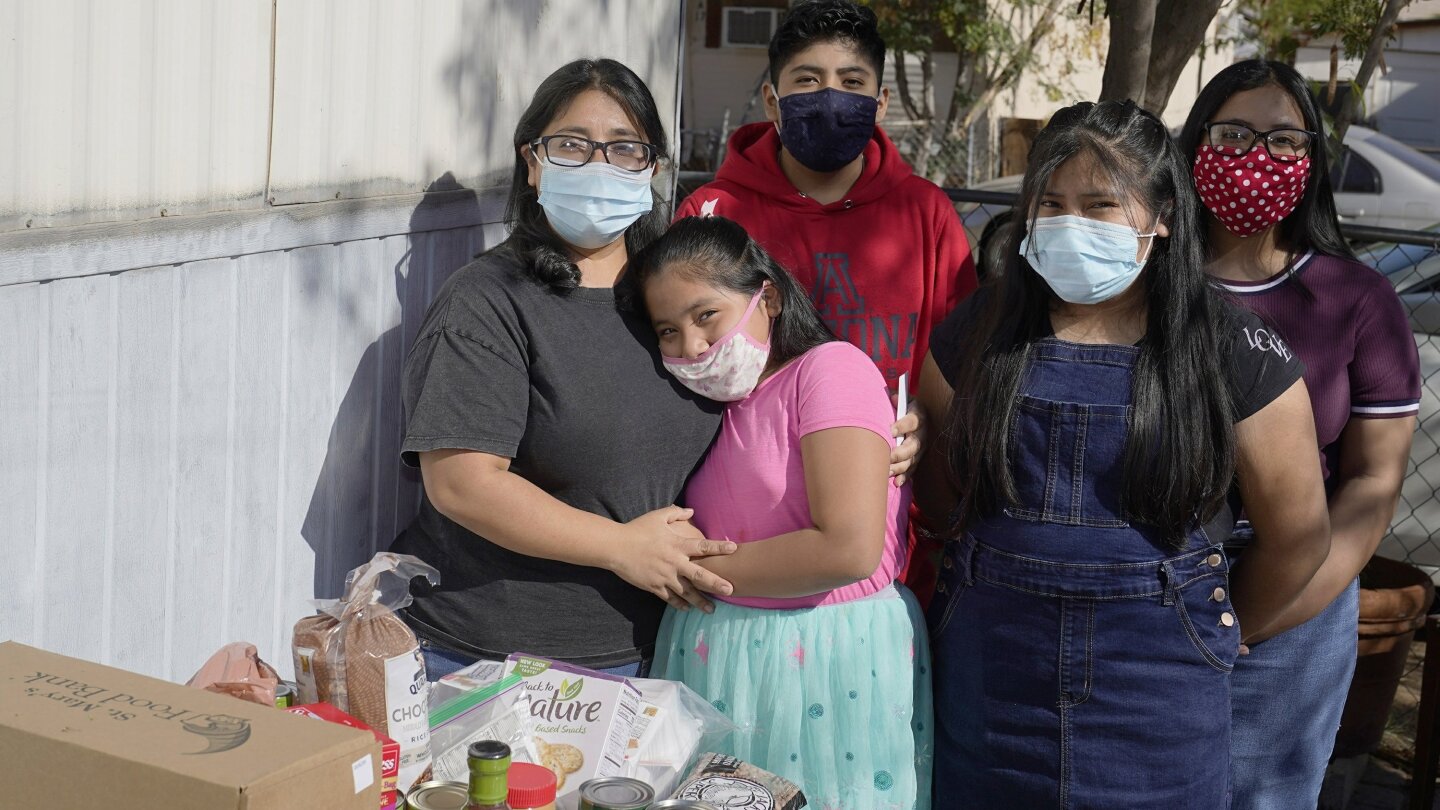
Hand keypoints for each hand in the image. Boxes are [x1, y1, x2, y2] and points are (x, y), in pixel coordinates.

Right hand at [610, 506, 736, 611]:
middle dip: (716, 583)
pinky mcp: (654, 587)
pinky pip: (670, 598)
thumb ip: (675, 513)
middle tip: (730, 589)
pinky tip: (688, 609)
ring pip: (686, 592)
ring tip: (712, 609)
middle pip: (700, 575)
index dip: (719, 547)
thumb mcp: (657, 516)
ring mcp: (664, 577)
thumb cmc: (637, 529)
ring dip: (700, 601)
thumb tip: (691, 510)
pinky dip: (679, 604)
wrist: (616, 547)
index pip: (703, 546)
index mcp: (676, 545)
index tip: (734, 549)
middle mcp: (674, 562)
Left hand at [888, 398, 925, 485]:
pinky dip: (904, 477)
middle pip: (913, 445)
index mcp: (918, 415)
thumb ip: (895, 398)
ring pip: (912, 460)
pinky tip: (896, 482)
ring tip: (885, 471)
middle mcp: (922, 433)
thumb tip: (892, 398)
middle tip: (885, 456)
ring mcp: (920, 448)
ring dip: (899, 467)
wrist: (913, 414)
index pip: (912, 421)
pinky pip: (912, 469)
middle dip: (899, 452)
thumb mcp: (901, 398)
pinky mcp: (917, 458)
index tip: (890, 430)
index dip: (902, 426)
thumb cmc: (901, 405)